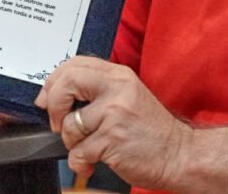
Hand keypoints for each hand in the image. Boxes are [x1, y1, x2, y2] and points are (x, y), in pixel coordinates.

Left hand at [34, 56, 187, 189]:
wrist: (180, 155)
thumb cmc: (152, 130)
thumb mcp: (127, 96)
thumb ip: (97, 89)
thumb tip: (57, 92)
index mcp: (118, 75)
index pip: (75, 64)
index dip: (54, 81)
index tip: (47, 98)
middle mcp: (117, 89)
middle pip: (66, 83)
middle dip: (54, 106)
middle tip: (58, 123)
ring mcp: (115, 114)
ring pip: (70, 125)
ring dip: (72, 143)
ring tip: (88, 147)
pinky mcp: (113, 140)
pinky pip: (78, 152)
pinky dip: (80, 163)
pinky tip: (92, 162)